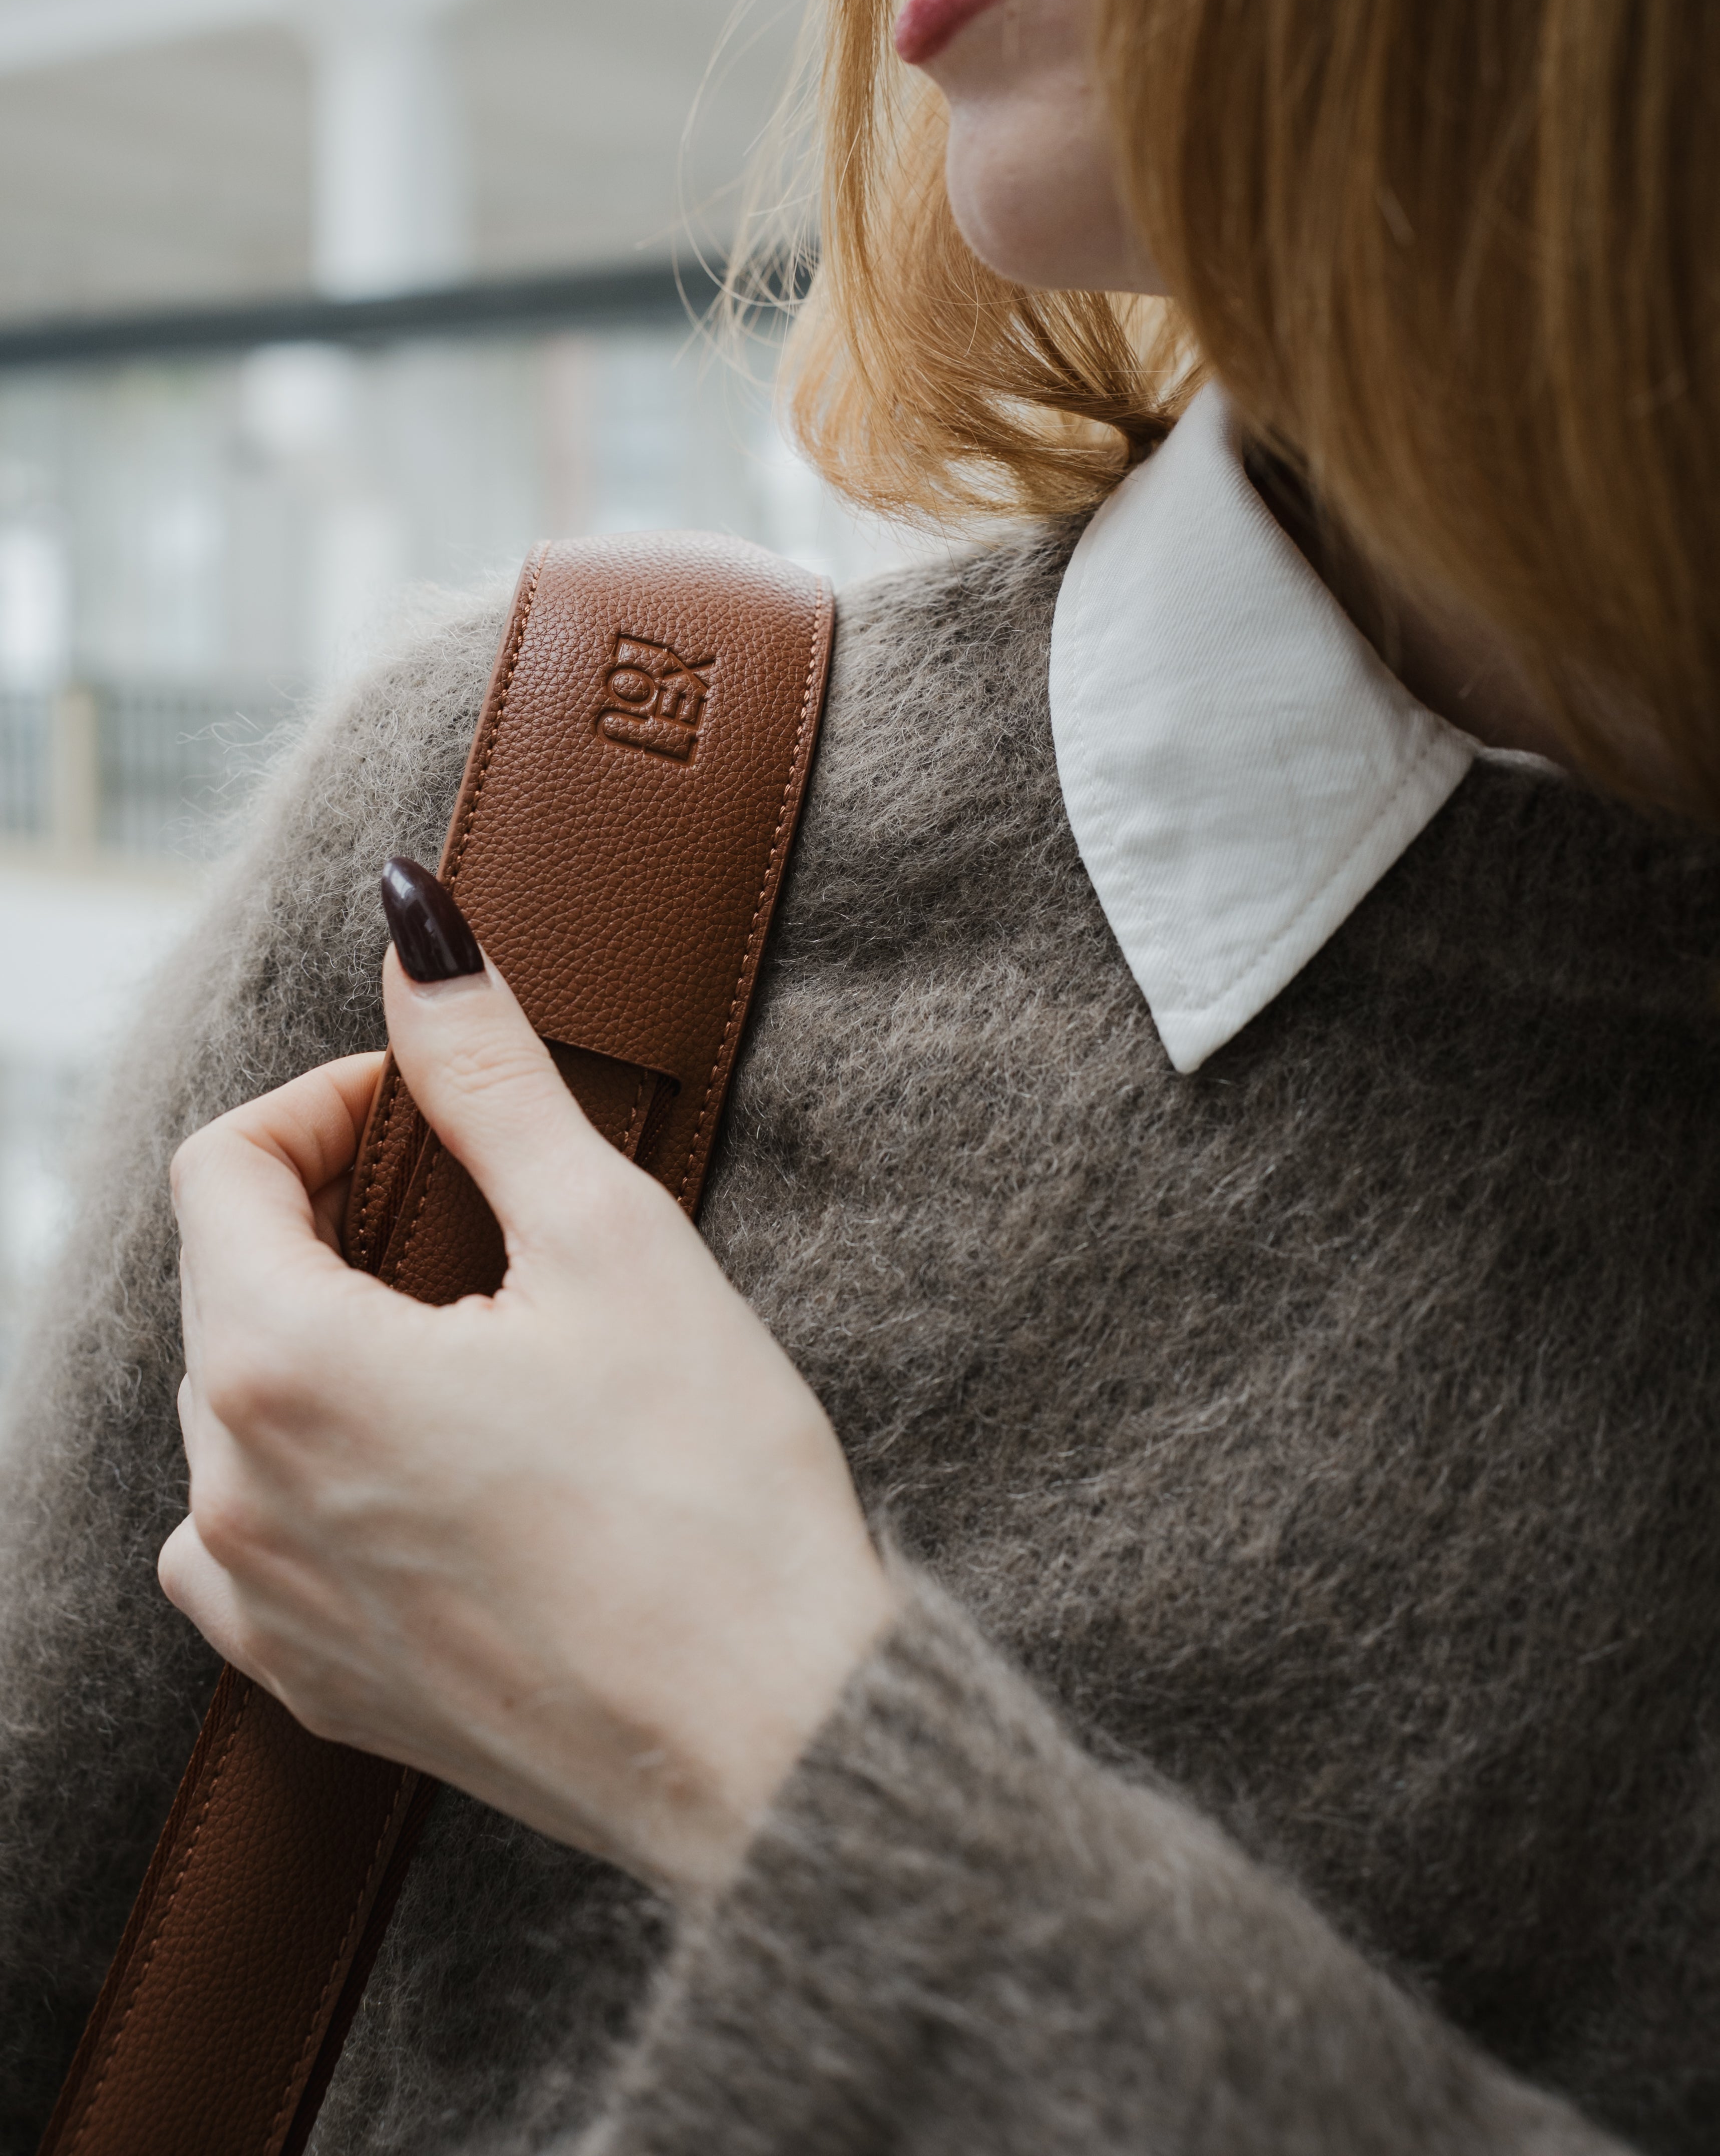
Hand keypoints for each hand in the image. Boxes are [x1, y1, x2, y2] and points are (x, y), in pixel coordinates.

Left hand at [158, 881, 895, 1897]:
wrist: (775, 1746)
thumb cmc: (708, 1495)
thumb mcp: (609, 1239)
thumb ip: (488, 1075)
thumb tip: (416, 930)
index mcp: (284, 1367)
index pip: (222, 1167)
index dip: (325, 1104)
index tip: (424, 1105)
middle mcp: (232, 1494)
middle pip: (232, 1287)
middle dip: (341, 1223)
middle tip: (485, 1221)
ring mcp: (264, 1606)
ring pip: (245, 1410)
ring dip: (334, 1349)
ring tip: (483, 1352)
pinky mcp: (314, 1683)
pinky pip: (261, 1537)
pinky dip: (329, 1474)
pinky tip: (450, 1475)